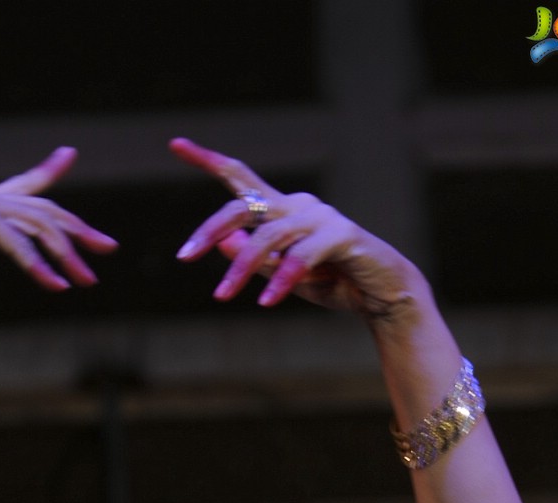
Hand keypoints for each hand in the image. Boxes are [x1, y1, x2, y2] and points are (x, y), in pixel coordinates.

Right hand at [0, 147, 116, 334]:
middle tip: (108, 247)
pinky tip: (57, 285)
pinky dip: (36, 264)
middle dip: (77, 229)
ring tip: (88, 280)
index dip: (48, 172)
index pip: (21, 188)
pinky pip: (14, 240)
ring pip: (36, 224)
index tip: (70, 154)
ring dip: (65, 254)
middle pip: (42, 209)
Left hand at [170, 137, 415, 318]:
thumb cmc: (333, 281)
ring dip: (242, 269)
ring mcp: (321, 217)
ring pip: (268, 236)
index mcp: (283, 210)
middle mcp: (299, 205)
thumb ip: (256, 259)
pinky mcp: (341, 235)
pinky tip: (267, 302)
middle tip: (183, 256)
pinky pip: (301, 257)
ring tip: (222, 297)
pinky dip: (282, 280)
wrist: (381, 295)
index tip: (176, 144)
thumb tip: (222, 242)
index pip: (241, 178)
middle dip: (210, 228)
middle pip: (245, 205)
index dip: (209, 160)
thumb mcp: (283, 275)